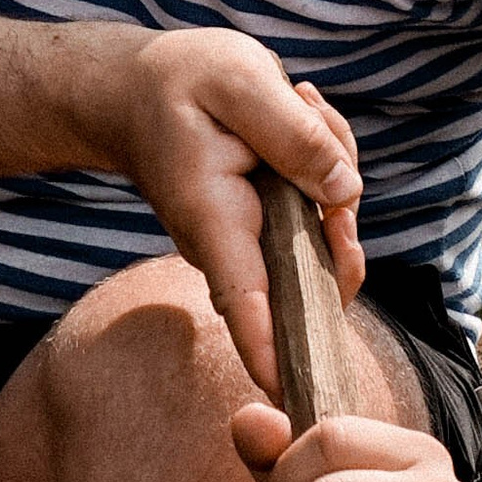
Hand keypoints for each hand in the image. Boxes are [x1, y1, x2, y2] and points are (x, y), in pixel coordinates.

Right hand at [74, 30, 362, 397]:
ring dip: (333, 161)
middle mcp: (235, 244)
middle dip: (341, 202)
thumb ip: (294, 134)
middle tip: (310, 112)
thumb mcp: (239, 81)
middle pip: (316, 265)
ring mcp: (257, 238)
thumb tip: (344, 191)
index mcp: (215, 219)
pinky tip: (299, 108)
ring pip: (330, 227)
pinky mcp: (275, 222)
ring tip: (294, 98)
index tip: (296, 400)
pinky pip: (325, 206)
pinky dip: (327, 159)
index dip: (273, 355)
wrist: (137, 88)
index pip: (247, 304)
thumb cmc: (177, 82)